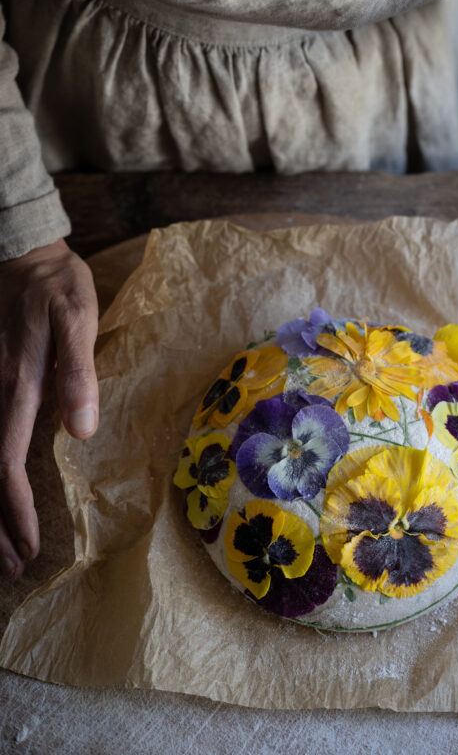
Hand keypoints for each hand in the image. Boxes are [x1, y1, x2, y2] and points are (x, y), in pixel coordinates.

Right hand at [0, 239, 97, 577]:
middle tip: (13, 568)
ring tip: (2, 548)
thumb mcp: (76, 320)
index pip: (7, 464)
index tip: (30, 547)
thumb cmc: (55, 288)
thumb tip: (82, 429)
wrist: (22, 256)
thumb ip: (76, 372)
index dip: (16, 510)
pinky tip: (0, 491)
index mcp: (15, 387)